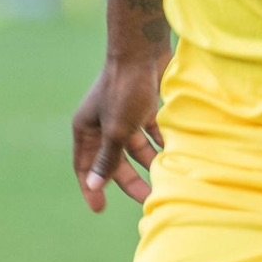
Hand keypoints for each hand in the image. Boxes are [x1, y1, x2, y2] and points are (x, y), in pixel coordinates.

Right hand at [72, 54, 166, 211]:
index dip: (92, 188)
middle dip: (130, 180)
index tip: (99, 209)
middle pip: (115, 160)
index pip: (86, 166)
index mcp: (87, 129)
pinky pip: (152, 134)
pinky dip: (162, 144)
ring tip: (166, 179)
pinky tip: (175, 156)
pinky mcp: (144, 108)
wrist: (144, 52)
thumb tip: (94, 185)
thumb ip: (107, 159)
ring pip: (136, 149)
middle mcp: (103, 123)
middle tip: (147, 199)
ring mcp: (124, 115)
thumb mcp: (116, 131)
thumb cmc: (125, 90)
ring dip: (149, 163)